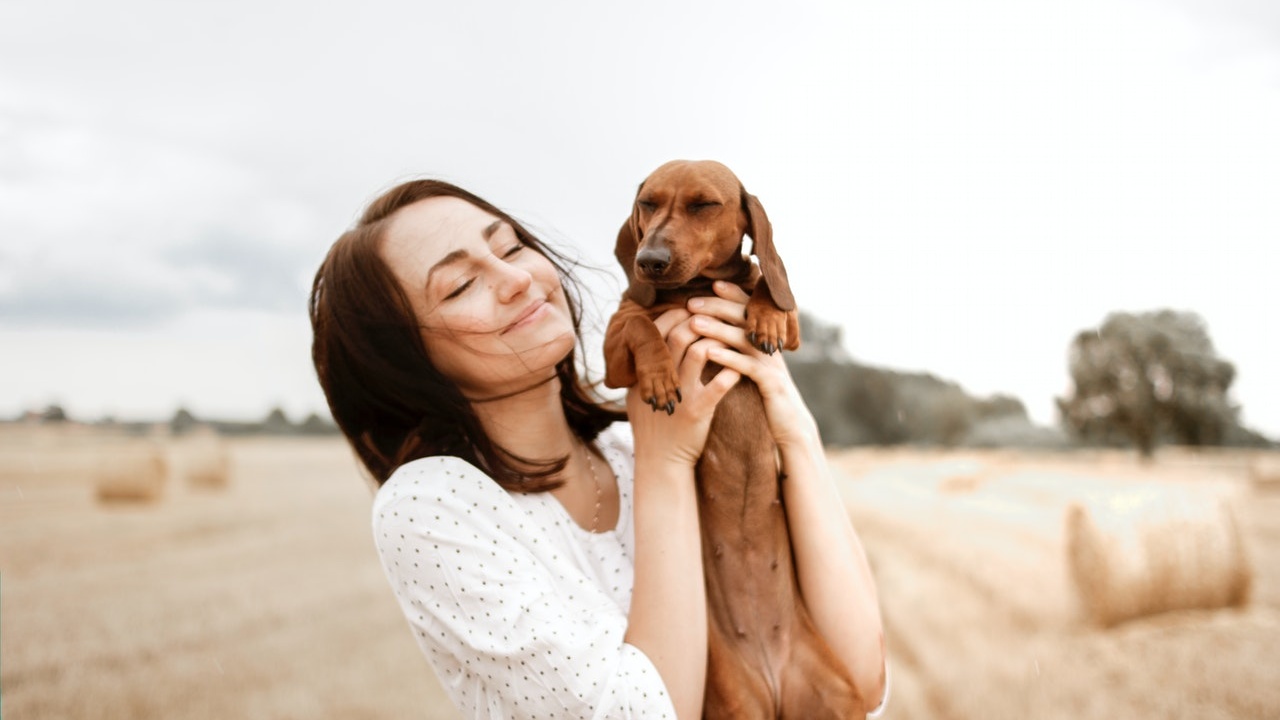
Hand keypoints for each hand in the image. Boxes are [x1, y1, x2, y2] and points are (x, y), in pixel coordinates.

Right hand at [627, 307, 741, 466]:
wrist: (660, 460)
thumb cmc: (653, 425)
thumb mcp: (638, 393)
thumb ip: (644, 369)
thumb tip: (649, 340)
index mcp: (645, 372)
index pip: (657, 331)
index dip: (675, 315)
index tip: (690, 310)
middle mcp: (660, 379)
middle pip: (679, 335)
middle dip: (699, 320)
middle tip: (715, 318)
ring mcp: (679, 394)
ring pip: (700, 352)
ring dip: (718, 340)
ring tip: (730, 338)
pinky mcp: (698, 411)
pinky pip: (718, 385)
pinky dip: (731, 372)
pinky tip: (739, 369)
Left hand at [685, 282, 819, 449]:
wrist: (790, 425)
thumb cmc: (766, 395)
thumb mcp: (755, 366)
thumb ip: (743, 347)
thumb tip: (719, 329)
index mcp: (766, 339)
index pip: (750, 309)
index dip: (732, 295)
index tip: (711, 284)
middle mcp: (771, 345)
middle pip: (746, 317)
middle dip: (717, 306)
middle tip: (691, 301)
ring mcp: (772, 363)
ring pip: (744, 339)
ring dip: (717, 329)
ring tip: (694, 323)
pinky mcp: (771, 383)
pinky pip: (747, 366)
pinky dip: (728, 357)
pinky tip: (709, 353)